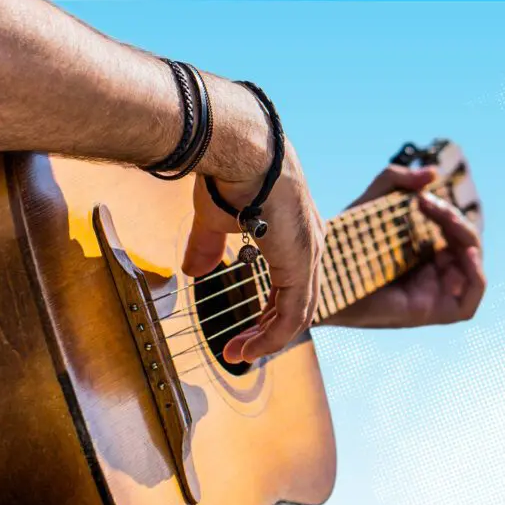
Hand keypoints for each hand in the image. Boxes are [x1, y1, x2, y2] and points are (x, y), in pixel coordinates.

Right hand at [182, 137, 324, 363]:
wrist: (240, 149)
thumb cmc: (230, 172)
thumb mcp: (215, 218)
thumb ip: (207, 246)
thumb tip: (193, 271)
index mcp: (296, 231)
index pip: (293, 280)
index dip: (270, 308)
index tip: (246, 328)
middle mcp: (311, 243)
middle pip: (299, 301)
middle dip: (268, 328)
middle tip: (241, 348)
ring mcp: (310, 254)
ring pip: (298, 313)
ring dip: (266, 338)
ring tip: (238, 354)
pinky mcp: (301, 265)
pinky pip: (290, 314)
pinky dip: (269, 336)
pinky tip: (246, 348)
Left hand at [323, 166, 485, 328]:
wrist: (319, 276)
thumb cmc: (340, 243)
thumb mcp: (370, 202)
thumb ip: (395, 180)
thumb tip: (433, 172)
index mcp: (419, 254)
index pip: (453, 234)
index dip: (448, 214)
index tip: (423, 196)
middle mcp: (427, 275)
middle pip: (465, 248)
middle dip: (454, 220)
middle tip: (428, 203)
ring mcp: (429, 295)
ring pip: (471, 268)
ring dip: (466, 238)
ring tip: (443, 218)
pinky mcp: (427, 314)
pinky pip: (468, 303)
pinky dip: (475, 276)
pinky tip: (463, 252)